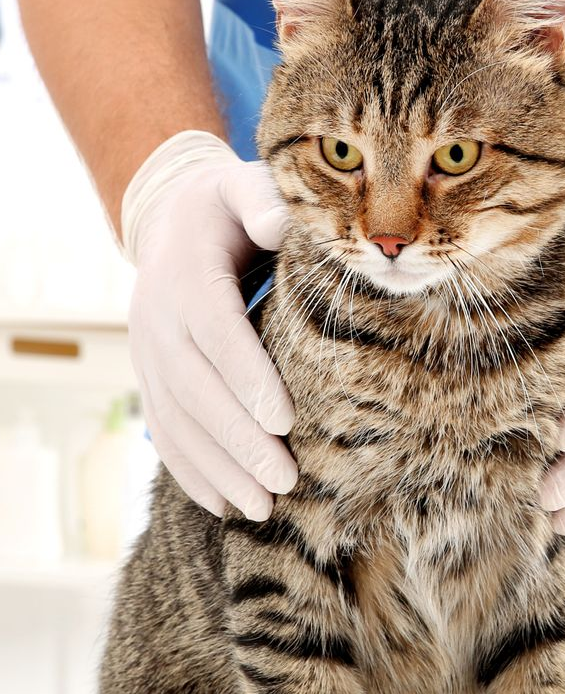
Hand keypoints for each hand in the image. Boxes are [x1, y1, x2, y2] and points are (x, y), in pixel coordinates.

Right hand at [123, 131, 297, 519]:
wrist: (170, 220)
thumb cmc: (227, 207)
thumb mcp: (243, 186)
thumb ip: (262, 199)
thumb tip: (279, 222)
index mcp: (186, 275)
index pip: (216, 332)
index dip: (246, 377)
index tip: (283, 419)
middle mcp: (158, 321)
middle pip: (197, 390)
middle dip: (240, 440)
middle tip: (285, 480)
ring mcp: (148, 356)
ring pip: (179, 422)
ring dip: (219, 469)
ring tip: (265, 507)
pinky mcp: (151, 380)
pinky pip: (165, 432)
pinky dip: (191, 472)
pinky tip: (224, 505)